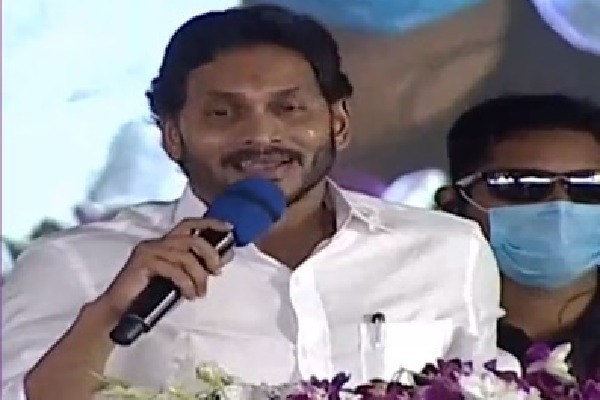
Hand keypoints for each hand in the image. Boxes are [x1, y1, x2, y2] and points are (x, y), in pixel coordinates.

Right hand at [96, 218, 232, 319]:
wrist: (120, 312)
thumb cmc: (150, 296)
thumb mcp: (180, 279)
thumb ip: (197, 267)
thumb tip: (224, 257)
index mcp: (165, 243)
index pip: (189, 224)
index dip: (210, 224)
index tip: (230, 229)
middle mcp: (156, 242)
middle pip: (191, 238)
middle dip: (210, 254)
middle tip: (217, 272)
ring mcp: (148, 251)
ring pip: (185, 256)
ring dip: (199, 276)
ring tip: (200, 293)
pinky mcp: (143, 263)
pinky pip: (174, 270)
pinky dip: (186, 284)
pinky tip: (189, 295)